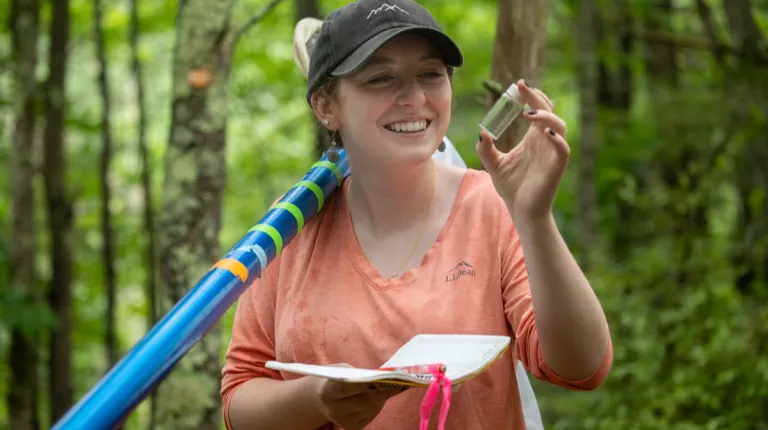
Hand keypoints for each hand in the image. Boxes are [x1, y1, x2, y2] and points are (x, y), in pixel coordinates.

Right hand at [311, 364, 404, 429]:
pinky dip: (377, 405)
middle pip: (363, 400)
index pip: (347, 387)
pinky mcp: (351, 428)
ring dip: (382, 398)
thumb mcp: (344, 370)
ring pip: (370, 409)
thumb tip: (382, 378)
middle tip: (398, 382)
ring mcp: (342, 421)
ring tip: (393, 387)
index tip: (382, 377)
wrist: (325, 398)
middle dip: (382, 391)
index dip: (364, 382)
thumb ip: (359, 373)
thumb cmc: (339, 378)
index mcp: (327, 391)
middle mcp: (333, 409)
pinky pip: (370, 416)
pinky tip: (381, 398)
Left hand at [476, 79, 569, 221]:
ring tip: (527, 113)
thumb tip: (481, 132)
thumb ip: (486, 149)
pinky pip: (563, 149)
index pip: (536, 109)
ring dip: (546, 116)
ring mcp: (552, 153)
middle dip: (537, 97)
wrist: (522, 211)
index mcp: (533, 138)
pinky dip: (558, 139)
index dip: (530, 95)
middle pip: (548, 111)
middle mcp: (545, 142)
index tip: (517, 84)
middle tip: (522, 87)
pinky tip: (545, 133)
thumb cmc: (512, 188)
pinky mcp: (556, 167)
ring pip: (560, 126)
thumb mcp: (493, 165)